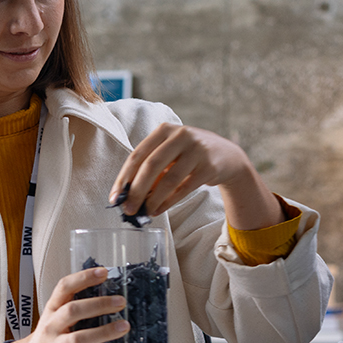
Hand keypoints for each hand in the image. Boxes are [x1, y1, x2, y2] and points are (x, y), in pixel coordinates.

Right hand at [7, 266, 130, 342]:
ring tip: (124, 327)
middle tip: (120, 302)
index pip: (64, 288)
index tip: (103, 272)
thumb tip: (111, 293)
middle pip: (72, 311)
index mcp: (52, 310)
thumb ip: (76, 305)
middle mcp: (52, 327)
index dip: (83, 278)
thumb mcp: (55, 317)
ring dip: (103, 332)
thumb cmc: (49, 337)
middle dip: (98, 304)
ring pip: (78, 339)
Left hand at [109, 123, 281, 230]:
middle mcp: (181, 135)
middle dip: (136, 191)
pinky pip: (184, 188)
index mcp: (165, 130)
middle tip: (128, 209)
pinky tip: (160, 209)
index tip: (115, 197)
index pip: (138, 155)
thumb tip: (127, 195)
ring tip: (145, 212)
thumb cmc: (190, 155)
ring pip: (168, 179)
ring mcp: (197, 150)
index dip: (124, 178)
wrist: (227, 156)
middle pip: (151, 166)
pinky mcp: (209, 166)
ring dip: (153, 199)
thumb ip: (152, 168)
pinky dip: (169, 201)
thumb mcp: (171, 153)